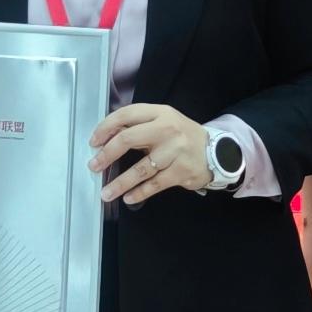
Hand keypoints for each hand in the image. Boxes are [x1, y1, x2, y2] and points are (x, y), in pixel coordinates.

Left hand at [91, 103, 216, 204]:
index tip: (94, 142)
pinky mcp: (181, 171)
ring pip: (140, 168)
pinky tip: (128, 198)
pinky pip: (154, 184)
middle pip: (128, 139)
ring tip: (106, 193)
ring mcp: (175, 151)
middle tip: (93, 166)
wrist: (218, 151)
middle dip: (107, 154)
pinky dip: (139, 193)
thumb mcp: (164, 122)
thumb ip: (140, 126)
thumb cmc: (182, 136)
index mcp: (160, 113)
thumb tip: (106, 138)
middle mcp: (167, 129)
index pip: (126, 114)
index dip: (106, 127)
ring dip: (120, 183)